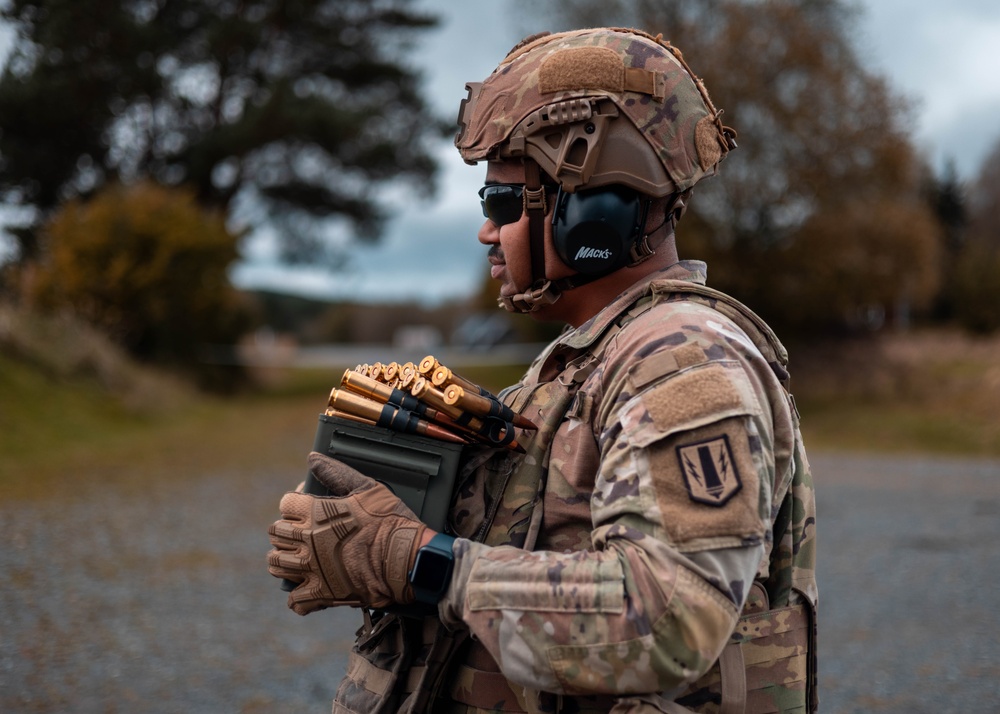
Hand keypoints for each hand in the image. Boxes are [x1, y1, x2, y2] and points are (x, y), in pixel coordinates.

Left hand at [266, 452, 426, 613]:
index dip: (296, 502)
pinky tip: (310, 588)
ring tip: (300, 558)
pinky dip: (299, 597)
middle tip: (303, 532)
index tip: (309, 504)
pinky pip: (295, 601)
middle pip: (275, 533)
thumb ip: (337, 473)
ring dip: (284, 560)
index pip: (286, 504)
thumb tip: (313, 458)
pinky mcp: (323, 594)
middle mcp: (308, 541)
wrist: (408, 560)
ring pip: (276, 565)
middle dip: (286, 530)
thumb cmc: (391, 522)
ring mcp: (312, 570)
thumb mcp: (368, 489)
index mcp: (316, 513)